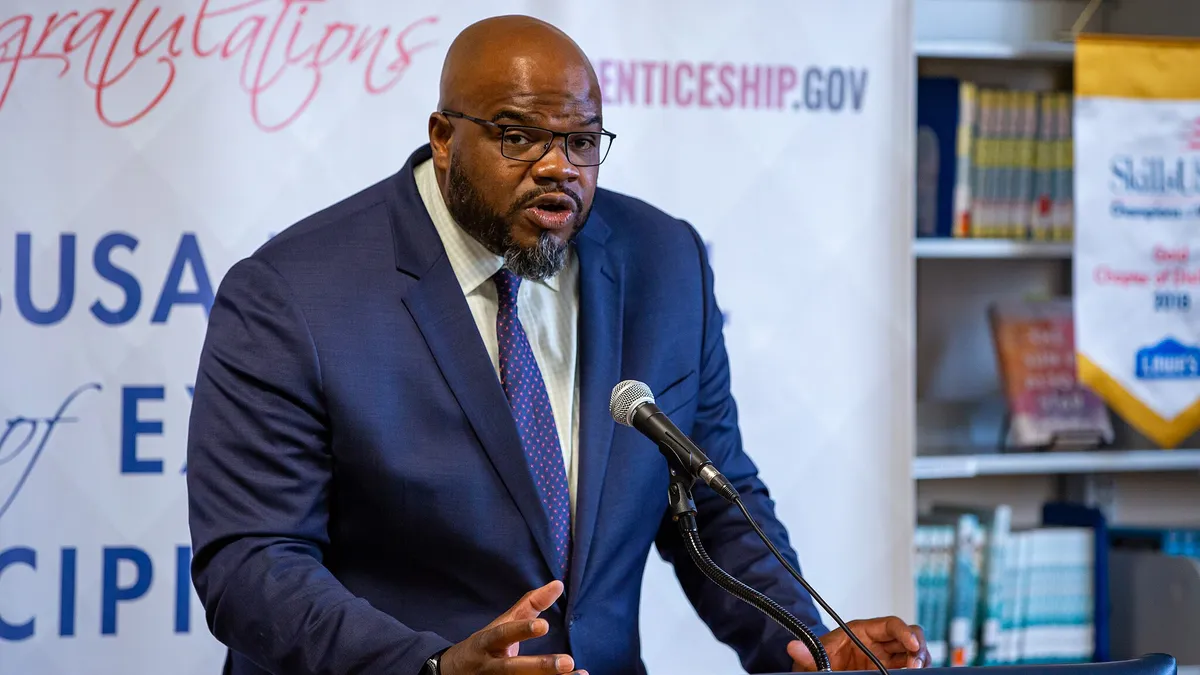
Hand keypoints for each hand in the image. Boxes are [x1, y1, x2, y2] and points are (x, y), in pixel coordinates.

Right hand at [438, 580, 585, 674]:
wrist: (454, 674)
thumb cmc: (485, 645)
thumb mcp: (502, 623)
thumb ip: (530, 605)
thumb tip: (558, 584)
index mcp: (487, 643)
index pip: (503, 635)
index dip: (521, 630)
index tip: (544, 626)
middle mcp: (490, 666)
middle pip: (513, 669)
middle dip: (540, 667)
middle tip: (568, 662)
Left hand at [789, 617, 928, 670]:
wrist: (818, 670)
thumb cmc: (820, 658)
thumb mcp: (816, 654)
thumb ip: (809, 653)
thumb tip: (792, 647)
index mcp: (864, 630)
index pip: (891, 625)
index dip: (905, 632)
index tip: (912, 645)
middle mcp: (880, 643)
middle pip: (910, 637)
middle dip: (918, 648)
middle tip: (915, 665)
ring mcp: (887, 659)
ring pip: (914, 655)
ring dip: (920, 662)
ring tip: (915, 671)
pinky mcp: (888, 672)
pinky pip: (906, 669)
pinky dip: (913, 671)